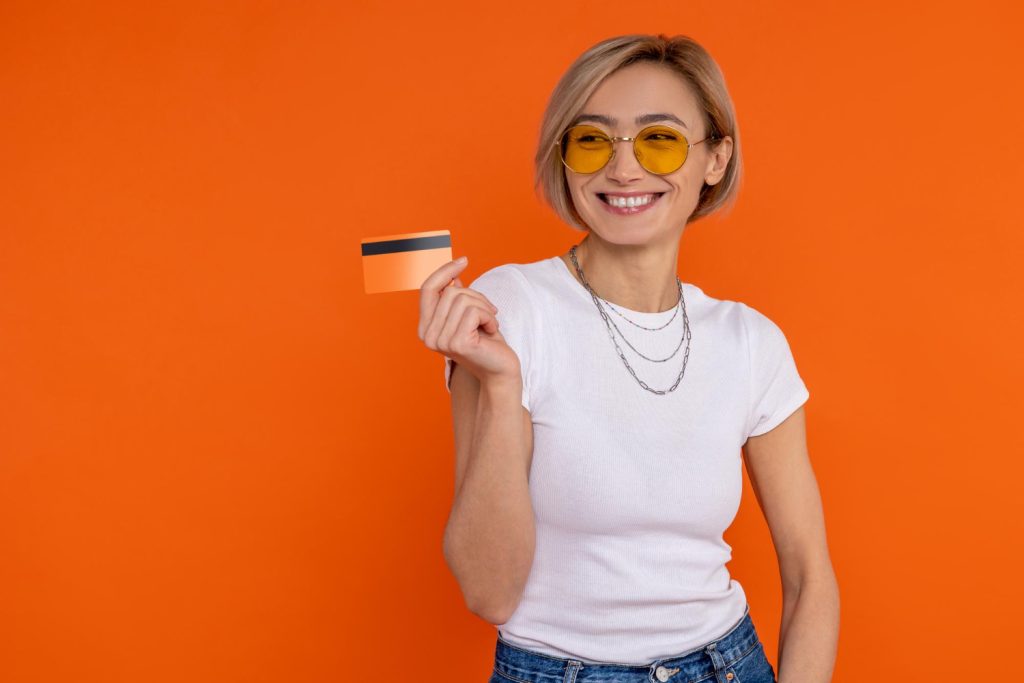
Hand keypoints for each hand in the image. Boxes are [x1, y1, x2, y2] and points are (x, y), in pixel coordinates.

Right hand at [418, 257, 521, 384]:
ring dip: (484, 308)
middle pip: (450, 291)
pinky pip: (473, 311)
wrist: (500, 370)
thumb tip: (451, 274)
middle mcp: (428, 336)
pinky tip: (491, 331)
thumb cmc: (486, 341)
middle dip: (476, 296)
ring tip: (489, 324)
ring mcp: (440, 341)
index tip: (464, 260)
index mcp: (425, 327)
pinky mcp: (457, 344)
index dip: (444, 270)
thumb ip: (455, 297)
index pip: (427, 289)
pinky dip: (489, 317)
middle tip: (489, 313)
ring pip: (463, 299)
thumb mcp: (468, 314)